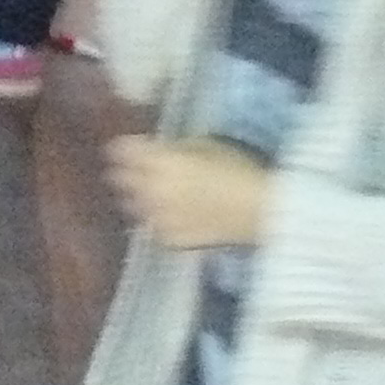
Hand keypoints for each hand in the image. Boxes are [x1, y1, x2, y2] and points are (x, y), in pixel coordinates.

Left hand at [107, 135, 271, 250]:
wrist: (264, 210)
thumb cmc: (240, 170)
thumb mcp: (207, 146)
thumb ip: (176, 149)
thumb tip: (159, 151)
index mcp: (161, 162)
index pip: (125, 151)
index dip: (122, 149)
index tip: (121, 149)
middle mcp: (152, 190)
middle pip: (122, 180)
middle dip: (123, 175)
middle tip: (127, 172)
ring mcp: (160, 217)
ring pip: (135, 207)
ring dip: (138, 199)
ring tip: (148, 196)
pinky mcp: (172, 239)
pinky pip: (156, 228)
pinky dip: (158, 221)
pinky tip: (168, 217)